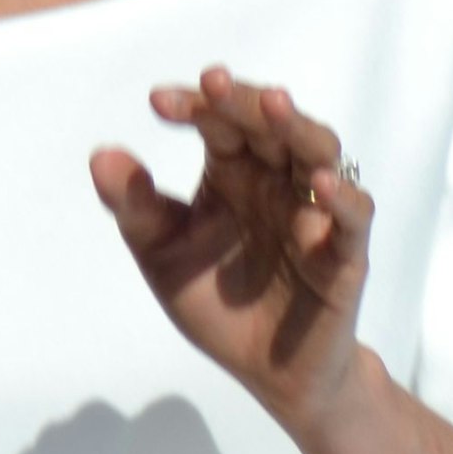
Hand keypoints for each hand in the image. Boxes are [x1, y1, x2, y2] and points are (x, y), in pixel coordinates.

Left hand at [89, 66, 374, 440]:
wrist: (264, 371)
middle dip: (243, 100)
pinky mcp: (343, 255)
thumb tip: (100, 156)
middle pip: (269, 124)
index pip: (218, 122)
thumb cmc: (215, 300)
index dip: (194, 105)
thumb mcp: (161, 253)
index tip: (159, 101)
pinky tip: (322, 184)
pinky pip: (352, 218)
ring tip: (274, 105)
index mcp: (232, 170)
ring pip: (317, 152)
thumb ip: (135, 206)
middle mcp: (275, 180)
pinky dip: (343, 197)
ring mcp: (313, 212)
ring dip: (297, 127)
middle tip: (215, 82)